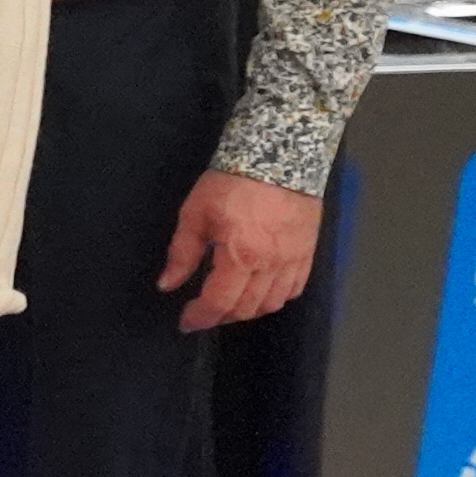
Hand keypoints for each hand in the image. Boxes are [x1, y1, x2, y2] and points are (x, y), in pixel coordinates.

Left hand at [159, 167, 321, 331]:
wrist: (279, 155)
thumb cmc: (232, 182)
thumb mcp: (195, 214)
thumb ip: (182, 254)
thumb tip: (167, 284)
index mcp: (241, 256)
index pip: (219, 302)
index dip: (200, 317)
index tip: (187, 321)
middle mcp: (271, 264)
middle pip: (247, 308)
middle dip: (222, 316)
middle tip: (204, 313)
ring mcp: (294, 259)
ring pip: (273, 302)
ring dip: (249, 310)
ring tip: (229, 305)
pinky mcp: (308, 250)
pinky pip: (295, 287)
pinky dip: (277, 297)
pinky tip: (261, 293)